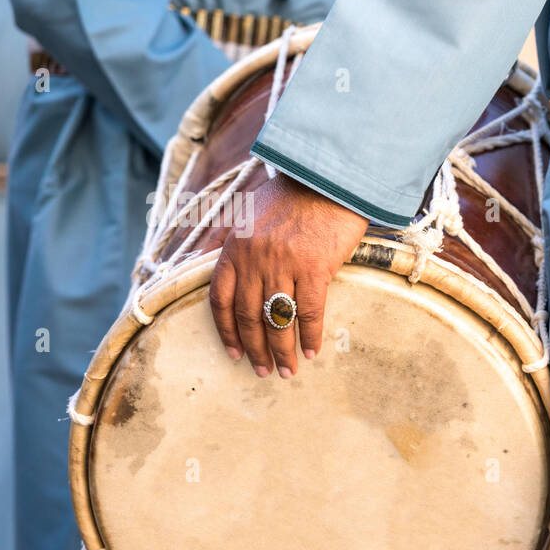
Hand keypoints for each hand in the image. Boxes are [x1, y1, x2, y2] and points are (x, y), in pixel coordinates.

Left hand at [210, 174, 369, 376]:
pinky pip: (309, 312)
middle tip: (262, 372)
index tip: (234, 353)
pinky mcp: (314, 268)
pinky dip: (310, 336)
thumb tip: (242, 274)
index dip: (226, 331)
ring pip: (277, 320)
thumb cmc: (295, 194)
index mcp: (235, 248)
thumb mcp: (253, 214)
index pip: (221, 299)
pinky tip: (313, 351)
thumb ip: (243, 243)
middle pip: (248, 317)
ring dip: (281, 351)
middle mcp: (254, 260)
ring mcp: (283, 265)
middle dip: (255, 350)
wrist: (328, 177)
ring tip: (287, 371)